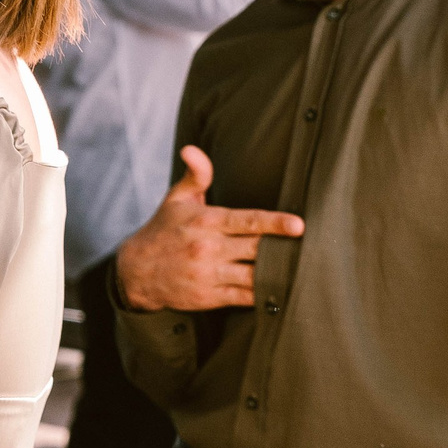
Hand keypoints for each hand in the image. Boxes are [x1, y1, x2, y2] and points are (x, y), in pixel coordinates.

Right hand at [115, 147, 303, 312]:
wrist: (136, 271)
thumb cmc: (163, 230)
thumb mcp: (176, 200)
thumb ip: (195, 175)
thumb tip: (192, 149)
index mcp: (206, 221)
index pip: (247, 221)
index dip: (275, 223)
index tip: (299, 225)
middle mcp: (208, 248)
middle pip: (257, 250)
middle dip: (284, 250)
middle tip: (311, 249)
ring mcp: (209, 275)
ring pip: (254, 276)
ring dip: (278, 274)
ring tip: (302, 270)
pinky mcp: (209, 297)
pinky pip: (244, 298)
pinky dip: (264, 296)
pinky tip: (281, 290)